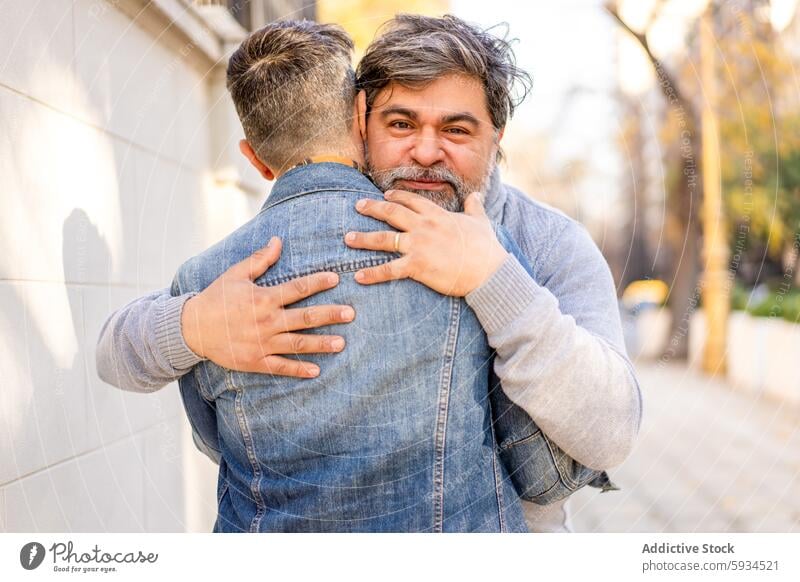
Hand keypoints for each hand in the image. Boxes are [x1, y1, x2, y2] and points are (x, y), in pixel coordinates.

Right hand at [181, 237, 354, 377]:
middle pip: (305, 318)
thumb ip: (259, 260)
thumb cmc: (216, 298)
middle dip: (330, 315)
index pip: (297, 288)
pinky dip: (299, 369)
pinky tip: (316, 370)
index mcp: (263, 298)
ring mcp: (262, 343)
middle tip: (351, 313)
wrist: (192, 329)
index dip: (318, 283)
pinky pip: (281, 367)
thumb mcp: (235, 274)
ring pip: (298, 344)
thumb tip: (278, 240)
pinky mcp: (256, 361)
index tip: (336, 279)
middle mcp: (266, 321)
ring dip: (322, 344)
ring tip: (342, 342)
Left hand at [344, 190, 508, 295]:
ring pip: (384, 239)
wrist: (488, 271)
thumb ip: (474, 206)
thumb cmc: (486, 248)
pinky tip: (358, 276)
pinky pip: (389, 270)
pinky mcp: (417, 266)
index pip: (411, 200)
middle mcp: (424, 226)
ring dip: (363, 239)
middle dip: (372, 208)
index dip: (396, 196)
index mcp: (437, 214)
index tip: (385, 195)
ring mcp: (418, 245)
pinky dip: (373, 273)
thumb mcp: (480, 221)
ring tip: (347, 238)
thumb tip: (476, 194)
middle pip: (391, 213)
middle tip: (357, 205)